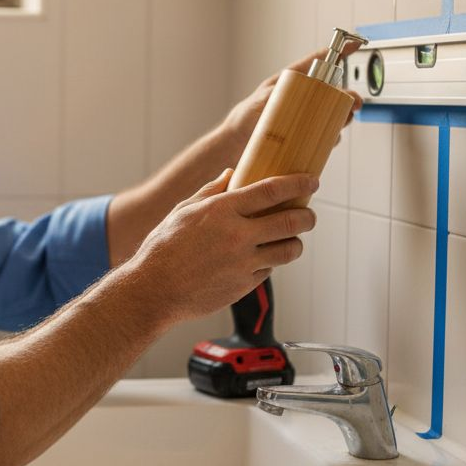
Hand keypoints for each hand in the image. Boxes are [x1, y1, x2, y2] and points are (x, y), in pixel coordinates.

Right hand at [121, 170, 318, 324]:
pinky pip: (268, 270)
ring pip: (288, 251)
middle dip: (307, 216)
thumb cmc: (163, 248)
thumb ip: (211, 191)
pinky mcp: (244, 286)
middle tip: (309, 215)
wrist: (154, 290)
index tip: (311, 181)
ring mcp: (243, 263)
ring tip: (292, 240)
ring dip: (295, 244)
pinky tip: (260, 259)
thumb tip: (231, 174)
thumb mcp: (183, 211)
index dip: (298, 183)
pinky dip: (269, 263)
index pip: (272, 191)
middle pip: (291, 222)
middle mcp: (237, 235)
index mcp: (222, 210)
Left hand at [222, 43, 366, 146]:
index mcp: (294, 82)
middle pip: (335, 92)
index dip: (339, 52)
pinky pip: (325, 135)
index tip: (355, 45)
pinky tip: (329, 141)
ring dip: (343, 118)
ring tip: (340, 123)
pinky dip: (332, 138)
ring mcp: (305, 117)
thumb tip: (295, 91)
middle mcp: (303, 98)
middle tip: (353, 104)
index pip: (319, 62)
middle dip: (348, 97)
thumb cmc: (245, 119)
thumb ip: (276, 95)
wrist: (236, 146)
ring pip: (334, 114)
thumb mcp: (260, 101)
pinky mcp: (304, 136)